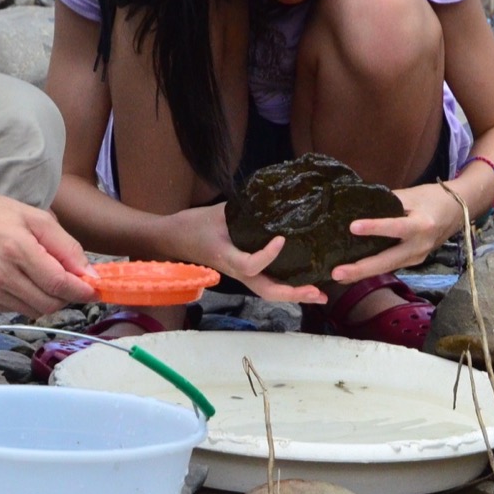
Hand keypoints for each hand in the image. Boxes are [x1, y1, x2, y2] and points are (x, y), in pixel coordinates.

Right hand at [0, 190, 98, 315]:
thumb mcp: (35, 217)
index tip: (92, 288)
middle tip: (69, 281)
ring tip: (43, 277)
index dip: (80, 289)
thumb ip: (64, 245)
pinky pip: (15, 310)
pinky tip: (21, 281)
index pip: (57, 283)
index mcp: (16, 249)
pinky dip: (27, 300)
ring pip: (34, 311)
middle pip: (49, 303)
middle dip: (66, 295)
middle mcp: (1, 276)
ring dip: (47, 299)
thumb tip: (88, 273)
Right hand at [164, 203, 325, 304]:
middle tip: (317, 291)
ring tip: (318, 294)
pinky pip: (265, 283)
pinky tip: (302, 282)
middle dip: (293, 293)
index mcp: (228, 257)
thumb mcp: (218, 212)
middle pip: (267, 292)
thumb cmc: (194, 225)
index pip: (250, 265)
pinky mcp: (242, 272)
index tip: (281, 239)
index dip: (268, 256)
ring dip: (294, 294)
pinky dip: (285, 286)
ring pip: (268, 292)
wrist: (175, 238)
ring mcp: (240, 275)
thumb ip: (245, 209)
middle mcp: (236, 272)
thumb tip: (273, 199)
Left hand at [332, 182, 465, 283]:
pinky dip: (373, 269)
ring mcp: (418, 257)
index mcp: (422, 225)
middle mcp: (420, 246)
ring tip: (339, 276)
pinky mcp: (414, 261)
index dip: (374, 227)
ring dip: (363, 273)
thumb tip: (357, 204)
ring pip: (388, 267)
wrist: (459, 211)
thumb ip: (386, 202)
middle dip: (361, 269)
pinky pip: (391, 266)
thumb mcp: (411, 194)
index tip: (352, 227)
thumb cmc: (433, 198)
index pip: (395, 227)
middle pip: (388, 260)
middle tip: (337, 273)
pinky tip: (354, 272)